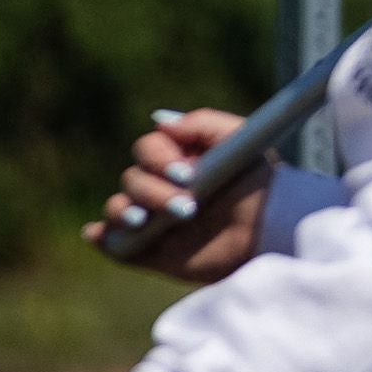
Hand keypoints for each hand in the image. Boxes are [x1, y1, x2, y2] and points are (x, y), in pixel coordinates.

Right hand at [80, 109, 265, 284]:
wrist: (272, 232)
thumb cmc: (261, 184)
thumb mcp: (242, 142)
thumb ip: (204, 123)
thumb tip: (159, 122)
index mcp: (177, 159)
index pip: (148, 149)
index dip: (159, 159)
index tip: (186, 174)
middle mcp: (160, 186)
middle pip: (131, 179)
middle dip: (154, 191)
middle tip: (189, 207)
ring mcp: (151, 219)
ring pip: (117, 208)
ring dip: (124, 211)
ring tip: (145, 221)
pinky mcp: (148, 250)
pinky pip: (113, 244)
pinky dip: (103, 238)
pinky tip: (100, 233)